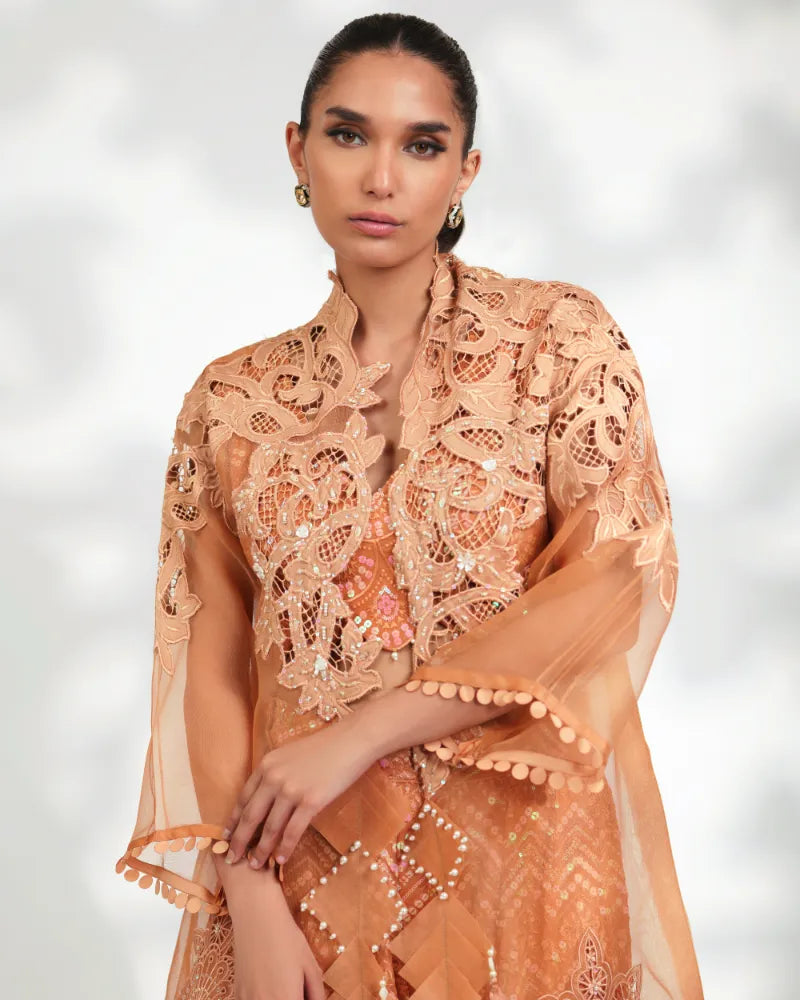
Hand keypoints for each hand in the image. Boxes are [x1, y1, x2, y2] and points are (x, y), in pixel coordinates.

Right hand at [221, 859, 325, 999]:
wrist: (256, 915)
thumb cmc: (288, 937)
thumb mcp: (310, 966)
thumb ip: (316, 994)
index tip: (306, 995)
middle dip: (292, 999)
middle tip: (298, 989)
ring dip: (278, 998)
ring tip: (285, 984)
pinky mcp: (238, 994)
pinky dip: (263, 997)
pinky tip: (270, 984)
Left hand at [223, 715, 376, 869]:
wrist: (351, 741)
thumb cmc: (324, 747)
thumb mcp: (290, 755)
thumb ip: (275, 774)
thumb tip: (265, 799)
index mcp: (266, 765)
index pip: (243, 798)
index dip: (233, 821)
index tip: (226, 837)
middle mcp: (274, 777)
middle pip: (250, 816)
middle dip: (239, 841)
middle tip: (232, 859)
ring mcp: (291, 790)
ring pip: (270, 828)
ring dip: (261, 851)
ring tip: (255, 866)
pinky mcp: (311, 801)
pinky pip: (292, 831)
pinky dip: (284, 848)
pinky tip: (281, 860)